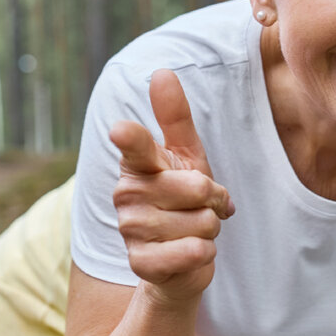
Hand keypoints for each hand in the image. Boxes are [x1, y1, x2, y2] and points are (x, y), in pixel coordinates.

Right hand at [110, 69, 234, 303]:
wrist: (180, 260)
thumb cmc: (184, 200)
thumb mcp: (186, 154)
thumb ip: (174, 116)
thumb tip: (161, 72)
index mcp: (138, 163)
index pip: (135, 145)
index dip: (130, 137)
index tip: (120, 130)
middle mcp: (127, 193)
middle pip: (198, 187)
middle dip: (214, 200)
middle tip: (202, 207)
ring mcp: (130, 229)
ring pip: (202, 221)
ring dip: (209, 229)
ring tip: (192, 231)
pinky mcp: (141, 263)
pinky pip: (193, 251)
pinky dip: (204, 253)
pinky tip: (191, 253)